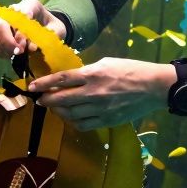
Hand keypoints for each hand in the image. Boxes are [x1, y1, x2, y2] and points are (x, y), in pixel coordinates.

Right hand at [0, 0, 67, 59]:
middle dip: (10, 41)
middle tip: (21, 51)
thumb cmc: (52, 28)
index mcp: (30, 5)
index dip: (23, 19)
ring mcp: (3, 22)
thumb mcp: (57, 30)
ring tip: (21, 54)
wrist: (46, 29)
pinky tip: (14, 54)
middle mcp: (12, 11)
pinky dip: (3, 52)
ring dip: (8, 48)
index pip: (23, 9)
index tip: (27, 32)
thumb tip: (31, 47)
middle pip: (1, 24)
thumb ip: (48, 36)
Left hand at [27, 58, 175, 130]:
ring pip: (70, 115)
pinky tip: (71, 117)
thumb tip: (71, 78)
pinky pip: (83, 125)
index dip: (44, 84)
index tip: (32, 87)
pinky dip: (73, 122)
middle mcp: (94, 93)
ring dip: (58, 112)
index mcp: (93, 74)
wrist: (153, 87)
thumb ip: (87, 71)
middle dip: (46, 100)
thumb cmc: (131, 70)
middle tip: (40, 100)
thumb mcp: (107, 63)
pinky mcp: (107, 121)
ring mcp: (100, 109)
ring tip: (55, 108)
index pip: (61, 80)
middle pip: (62, 100)